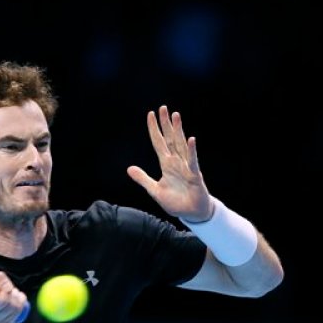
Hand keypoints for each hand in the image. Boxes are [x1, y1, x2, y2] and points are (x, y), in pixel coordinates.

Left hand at [127, 105, 212, 221]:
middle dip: (166, 124)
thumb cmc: (176, 202)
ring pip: (181, 145)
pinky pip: (192, 161)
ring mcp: (186, 167)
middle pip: (170, 139)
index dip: (154, 129)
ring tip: (175, 116)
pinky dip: (191, 151)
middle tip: (163, 108)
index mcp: (166, 164)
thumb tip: (129, 168)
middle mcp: (176, 162)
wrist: (191, 214)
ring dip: (178, 131)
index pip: (158, 143)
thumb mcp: (154, 190)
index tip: (150, 114)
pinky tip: (190, 140)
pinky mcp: (194, 175)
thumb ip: (143, 178)